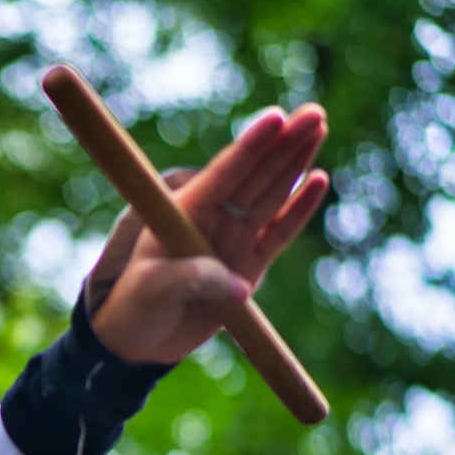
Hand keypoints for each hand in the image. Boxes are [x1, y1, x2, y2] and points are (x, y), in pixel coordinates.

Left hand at [84, 105, 329, 364]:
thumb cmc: (135, 306)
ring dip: (296, 161)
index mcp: (183, 212)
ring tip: (319, 126)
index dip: (250, 147)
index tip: (275, 118)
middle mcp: (211, 218)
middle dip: (284, 142)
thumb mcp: (152, 288)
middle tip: (314, 113)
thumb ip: (192, 277)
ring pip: (271, 194)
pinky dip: (298, 210)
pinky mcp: (250, 265)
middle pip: (254, 173)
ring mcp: (233, 238)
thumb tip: (240, 286)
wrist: (140, 341)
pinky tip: (318, 179)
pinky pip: (279, 233)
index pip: (222, 173)